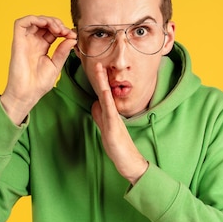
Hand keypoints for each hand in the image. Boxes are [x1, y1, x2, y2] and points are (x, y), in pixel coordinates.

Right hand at [1, 15, 76, 123]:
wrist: (27, 94)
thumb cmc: (39, 84)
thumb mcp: (56, 65)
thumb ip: (63, 51)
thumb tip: (72, 38)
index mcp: (42, 47)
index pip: (52, 31)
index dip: (63, 29)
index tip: (72, 35)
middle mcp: (33, 42)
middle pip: (44, 23)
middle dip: (57, 23)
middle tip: (66, 32)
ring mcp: (25, 41)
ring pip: (34, 20)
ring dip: (48, 20)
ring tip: (58, 29)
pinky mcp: (17, 41)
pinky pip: (21, 22)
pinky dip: (35, 19)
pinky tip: (46, 25)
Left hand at [91, 63, 148, 183]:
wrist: (128, 161)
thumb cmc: (117, 146)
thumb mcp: (106, 128)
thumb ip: (101, 115)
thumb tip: (96, 102)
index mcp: (109, 112)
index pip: (102, 92)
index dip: (98, 80)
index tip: (94, 66)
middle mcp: (112, 112)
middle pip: (104, 90)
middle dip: (100, 76)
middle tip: (96, 60)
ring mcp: (113, 119)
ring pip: (106, 97)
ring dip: (103, 82)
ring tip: (99, 68)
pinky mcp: (113, 127)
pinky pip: (109, 111)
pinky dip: (107, 100)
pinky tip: (104, 92)